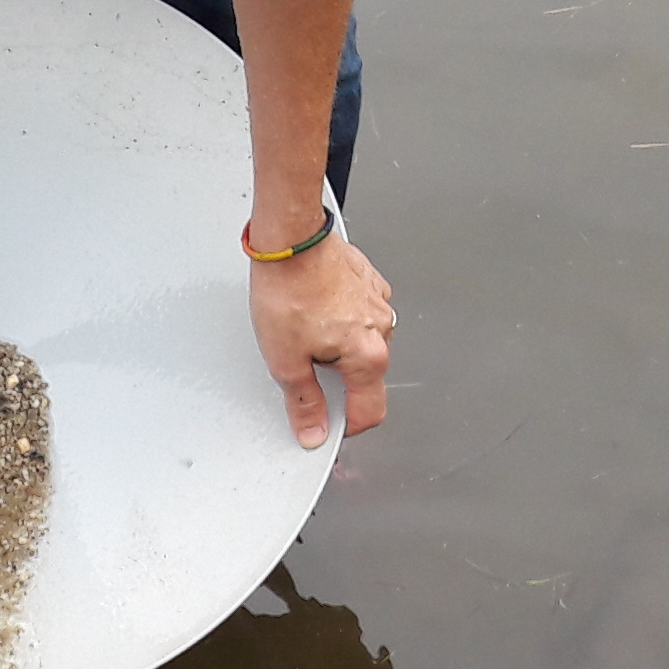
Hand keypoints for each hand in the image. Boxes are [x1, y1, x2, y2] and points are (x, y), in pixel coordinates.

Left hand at [249, 229, 394, 448]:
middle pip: (365, 377)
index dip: (345, 426)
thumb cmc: (289, 288)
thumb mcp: (285, 360)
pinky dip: (340, 320)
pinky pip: (358, 314)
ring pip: (363, 343)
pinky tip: (314, 310)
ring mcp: (379, 302)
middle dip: (336, 381)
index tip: (326, 425)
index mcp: (368, 354)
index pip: (370, 411)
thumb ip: (303, 402)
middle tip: (301, 367)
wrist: (291, 238)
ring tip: (304, 331)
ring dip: (338, 347)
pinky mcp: (368, 282)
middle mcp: (383, 328)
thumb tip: (312, 430)